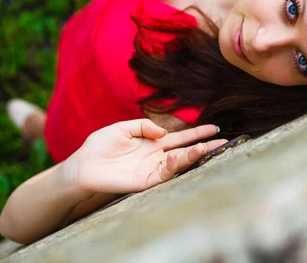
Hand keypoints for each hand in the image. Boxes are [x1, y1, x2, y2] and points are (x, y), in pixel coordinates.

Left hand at [63, 119, 226, 194]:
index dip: (197, 132)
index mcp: (153, 142)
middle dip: (205, 145)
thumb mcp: (122, 128)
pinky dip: (175, 165)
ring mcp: (152, 168)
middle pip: (186, 150)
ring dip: (194, 155)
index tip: (215, 127)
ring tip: (207, 147)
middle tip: (224, 141)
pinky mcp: (145, 181)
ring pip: (179, 162)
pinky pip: (165, 173)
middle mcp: (156, 156)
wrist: (82, 166)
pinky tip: (181, 156)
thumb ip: (144, 126)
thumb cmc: (99, 146)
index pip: (180, 137)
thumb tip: (164, 132)